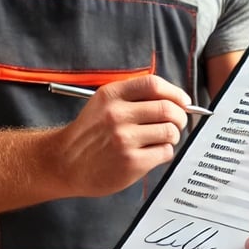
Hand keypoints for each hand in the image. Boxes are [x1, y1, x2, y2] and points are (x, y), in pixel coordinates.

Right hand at [52, 75, 190, 197]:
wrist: (65, 163)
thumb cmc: (89, 135)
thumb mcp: (102, 105)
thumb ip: (132, 99)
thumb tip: (173, 100)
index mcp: (111, 96)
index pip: (153, 85)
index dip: (175, 93)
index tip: (184, 101)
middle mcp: (117, 115)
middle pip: (167, 109)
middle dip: (180, 117)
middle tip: (177, 124)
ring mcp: (125, 139)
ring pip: (170, 131)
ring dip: (173, 136)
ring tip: (163, 139)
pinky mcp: (132, 162)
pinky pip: (165, 152)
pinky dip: (165, 152)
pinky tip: (153, 153)